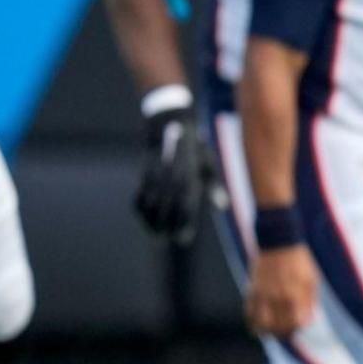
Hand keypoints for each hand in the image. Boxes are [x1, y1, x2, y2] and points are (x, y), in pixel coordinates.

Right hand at [135, 103, 211, 244]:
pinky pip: (139, 194)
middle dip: (165, 226)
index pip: (187, 207)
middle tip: (165, 240)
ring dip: (150, 221)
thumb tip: (223, 205)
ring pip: (151, 204)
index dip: (184, 224)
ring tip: (154, 235)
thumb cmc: (194, 150)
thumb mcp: (208, 165)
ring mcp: (157, 176)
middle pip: (167, 209)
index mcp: (190, 179)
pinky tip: (143, 218)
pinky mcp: (144, 172)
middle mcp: (172, 179)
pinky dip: (140, 208)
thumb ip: (214, 186)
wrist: (170, 124)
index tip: (183, 238)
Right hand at [246, 245, 317, 336]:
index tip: (298, 326)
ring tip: (271, 332)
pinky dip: (252, 323)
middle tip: (286, 330)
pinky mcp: (252, 290)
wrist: (279, 242)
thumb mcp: (312, 279)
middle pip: (280, 326)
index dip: (298, 328)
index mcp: (296, 293)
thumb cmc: (300, 261)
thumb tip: (308, 321)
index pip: (297, 323)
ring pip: (262, 324)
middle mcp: (279, 296)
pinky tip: (258, 326)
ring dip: (267, 332)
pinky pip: (249, 313)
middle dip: (284, 332)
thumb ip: (310, 301)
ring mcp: (264, 294)